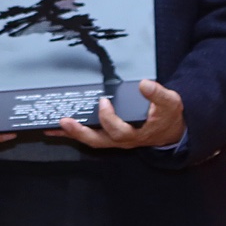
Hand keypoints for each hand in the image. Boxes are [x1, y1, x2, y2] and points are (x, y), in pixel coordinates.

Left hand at [51, 79, 184, 149]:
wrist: (170, 131)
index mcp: (136, 133)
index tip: (103, 101)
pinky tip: (60, 127)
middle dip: (80, 132)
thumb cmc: (167, 117)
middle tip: (64, 121)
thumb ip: (158, 94)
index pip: (119, 130)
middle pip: (98, 140)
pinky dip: (74, 133)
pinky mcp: (110, 135)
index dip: (109, 118)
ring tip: (55, 125)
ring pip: (91, 140)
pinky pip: (90, 136)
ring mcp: (115, 139)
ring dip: (73, 133)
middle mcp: (123, 139)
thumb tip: (144, 84)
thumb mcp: (170, 103)